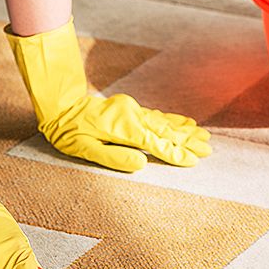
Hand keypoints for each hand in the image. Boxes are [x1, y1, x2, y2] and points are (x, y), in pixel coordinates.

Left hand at [43, 93, 211, 171]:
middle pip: (166, 131)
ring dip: (184, 130)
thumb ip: (114, 157)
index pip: (156, 144)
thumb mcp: (85, 149)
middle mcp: (132, 116)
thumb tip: (141, 164)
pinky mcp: (130, 109)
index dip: (175, 153)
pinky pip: (156, 115)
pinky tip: (184, 122)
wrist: (60, 105)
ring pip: (164, 122)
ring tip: (203, 137)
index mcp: (123, 128)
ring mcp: (132, 110)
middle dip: (188, 141)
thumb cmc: (68, 131)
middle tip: (208, 150)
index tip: (194, 161)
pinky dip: (172, 120)